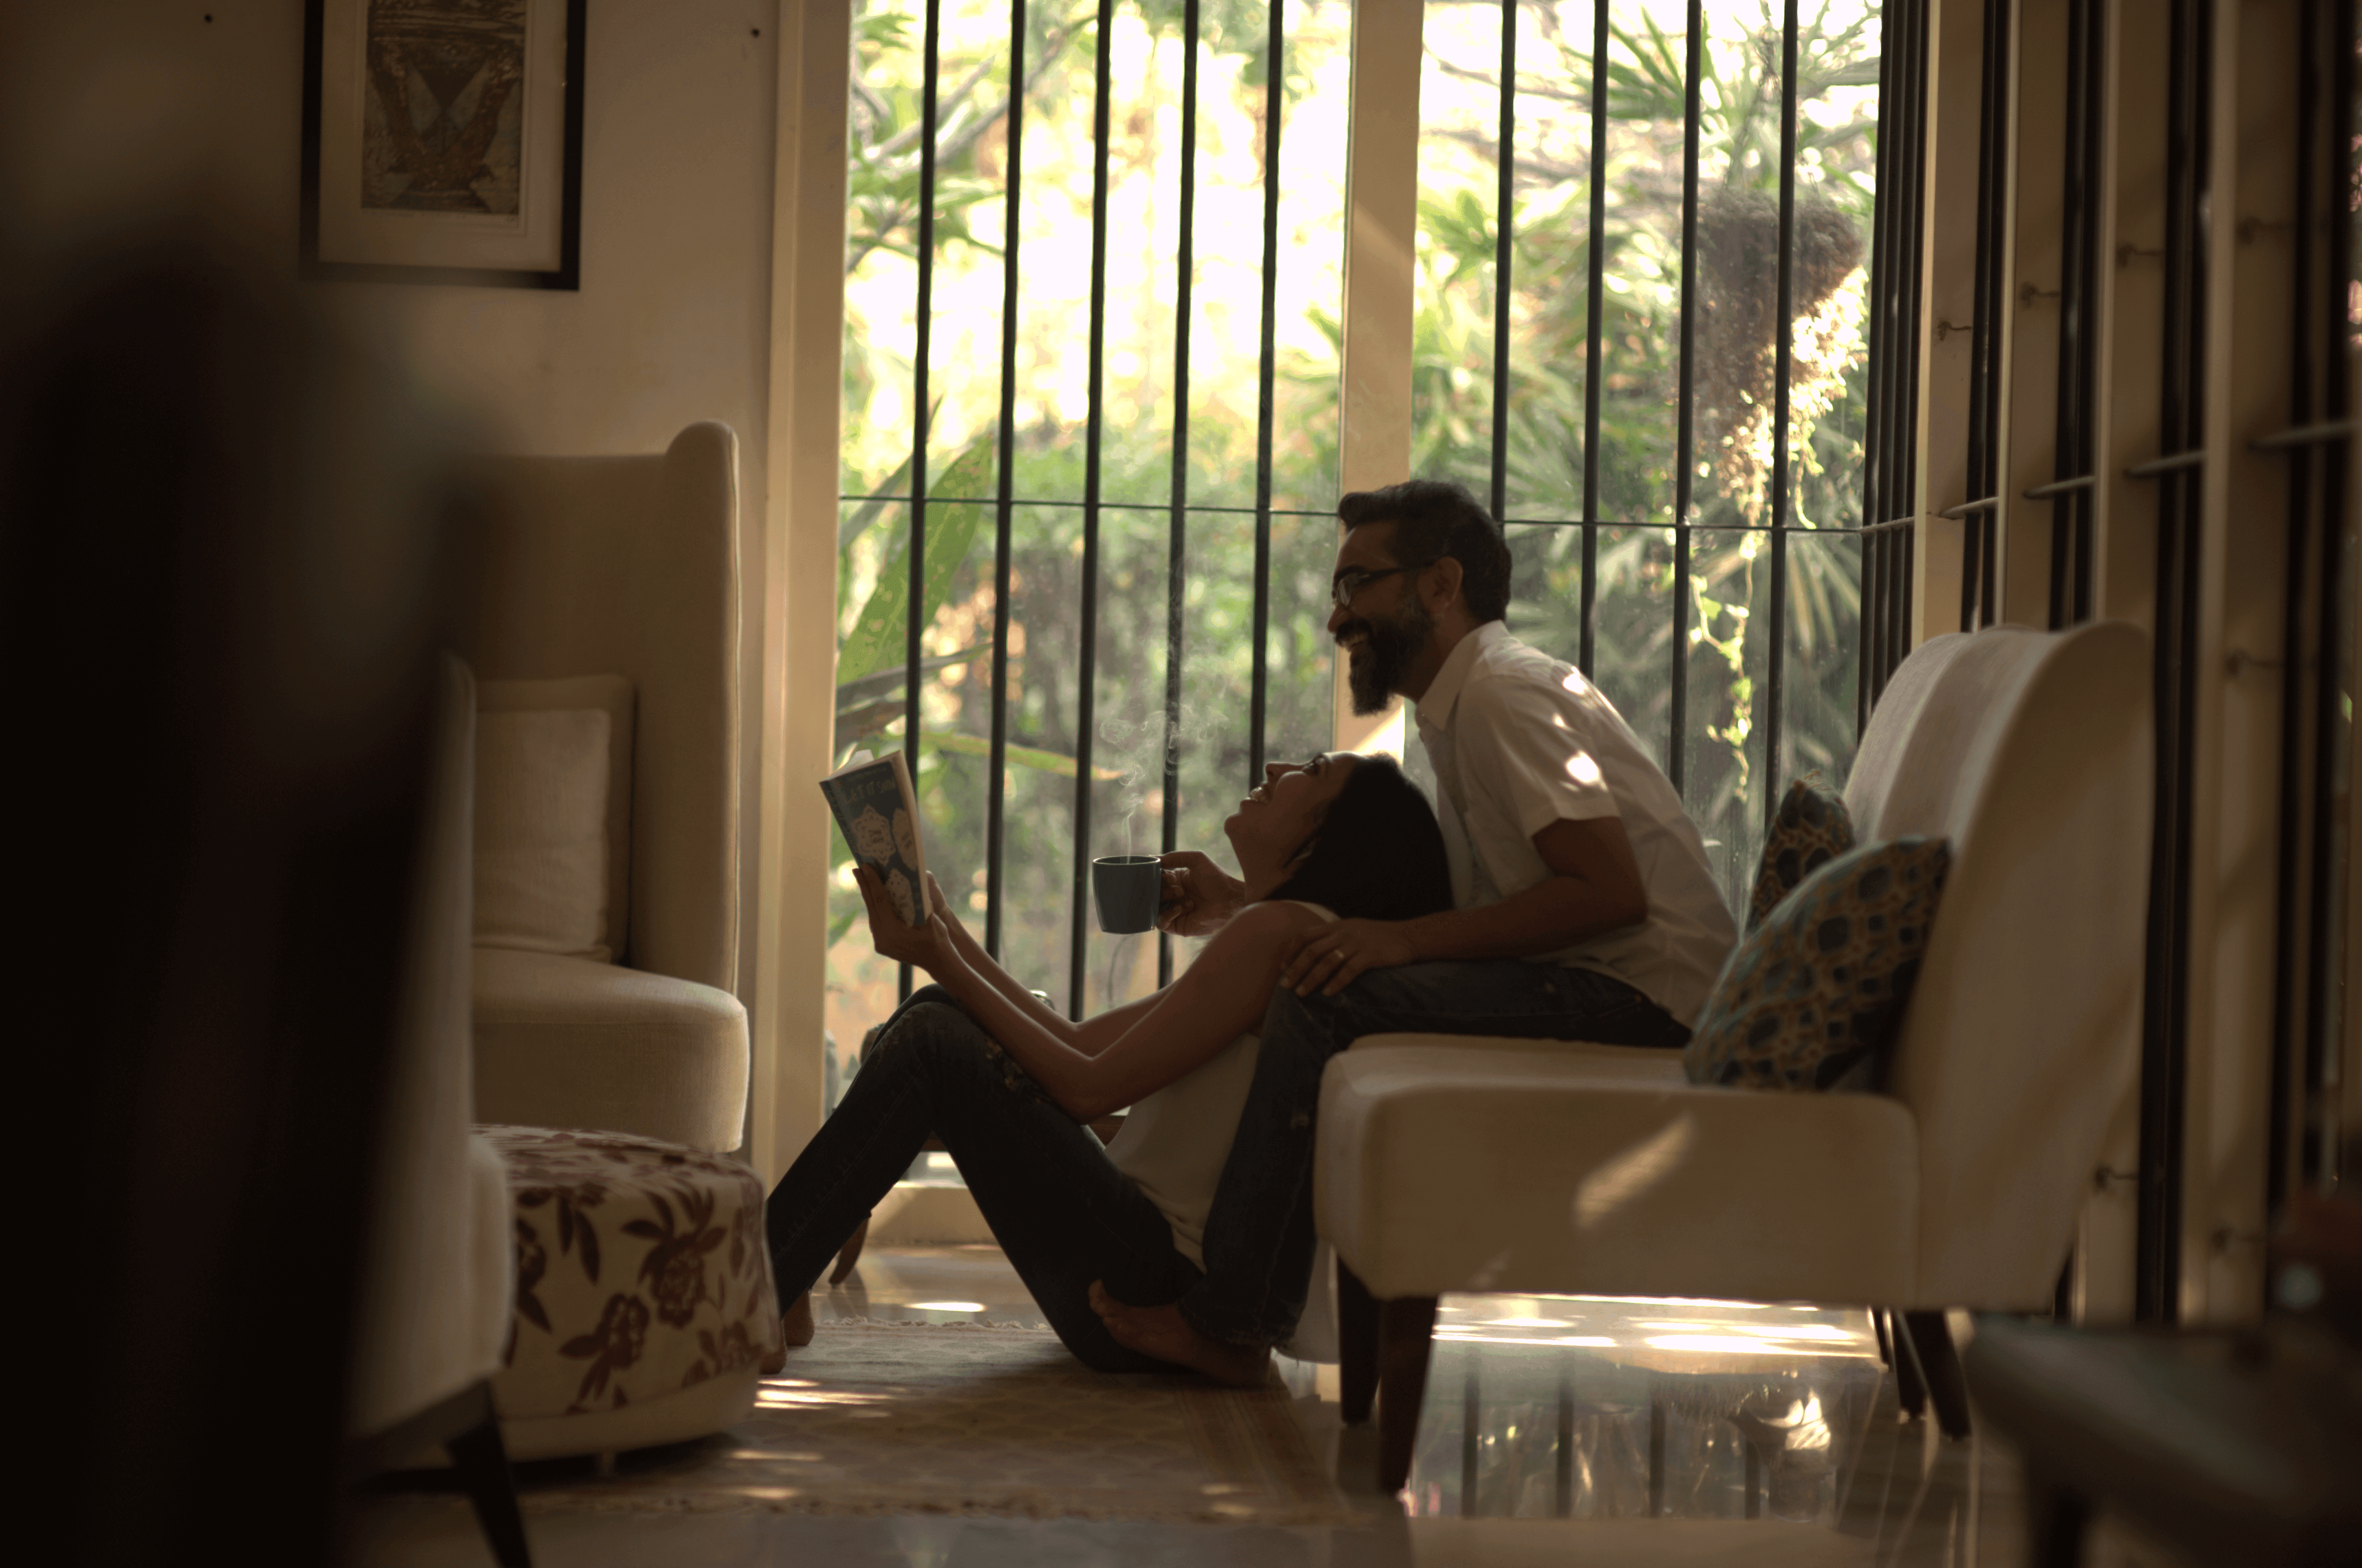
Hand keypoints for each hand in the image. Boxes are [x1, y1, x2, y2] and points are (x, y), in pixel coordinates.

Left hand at [854, 865, 952, 972]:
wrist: (938, 962)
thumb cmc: (938, 938)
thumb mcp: (932, 918)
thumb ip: (922, 903)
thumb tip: (913, 880)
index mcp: (894, 932)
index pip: (880, 902)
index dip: (873, 883)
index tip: (865, 867)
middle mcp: (883, 939)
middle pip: (871, 907)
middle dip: (865, 886)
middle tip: (858, 868)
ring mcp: (881, 944)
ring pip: (872, 914)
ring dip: (868, 896)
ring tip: (863, 879)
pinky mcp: (881, 945)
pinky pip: (875, 922)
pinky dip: (874, 908)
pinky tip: (873, 897)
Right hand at [1156, 850, 1246, 936]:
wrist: (1229, 900)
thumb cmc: (1216, 878)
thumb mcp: (1196, 859)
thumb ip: (1175, 857)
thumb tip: (1154, 859)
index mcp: (1175, 881)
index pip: (1155, 879)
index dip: (1159, 877)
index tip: (1171, 877)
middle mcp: (1173, 896)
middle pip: (1153, 893)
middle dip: (1163, 889)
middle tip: (1179, 889)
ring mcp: (1174, 911)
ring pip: (1154, 907)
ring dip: (1165, 900)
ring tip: (1181, 896)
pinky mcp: (1177, 926)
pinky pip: (1160, 923)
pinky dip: (1166, 915)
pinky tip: (1180, 909)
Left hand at [1281, 917, 1422, 996]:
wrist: (1409, 936)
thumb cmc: (1378, 936)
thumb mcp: (1353, 929)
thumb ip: (1334, 937)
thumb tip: (1313, 951)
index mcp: (1337, 926)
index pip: (1305, 935)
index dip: (1291, 951)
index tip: (1282, 967)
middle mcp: (1343, 932)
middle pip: (1312, 950)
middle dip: (1296, 969)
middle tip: (1285, 985)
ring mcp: (1357, 943)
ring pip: (1327, 961)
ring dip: (1311, 978)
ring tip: (1301, 993)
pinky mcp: (1371, 955)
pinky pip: (1349, 970)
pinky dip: (1336, 982)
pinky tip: (1328, 993)